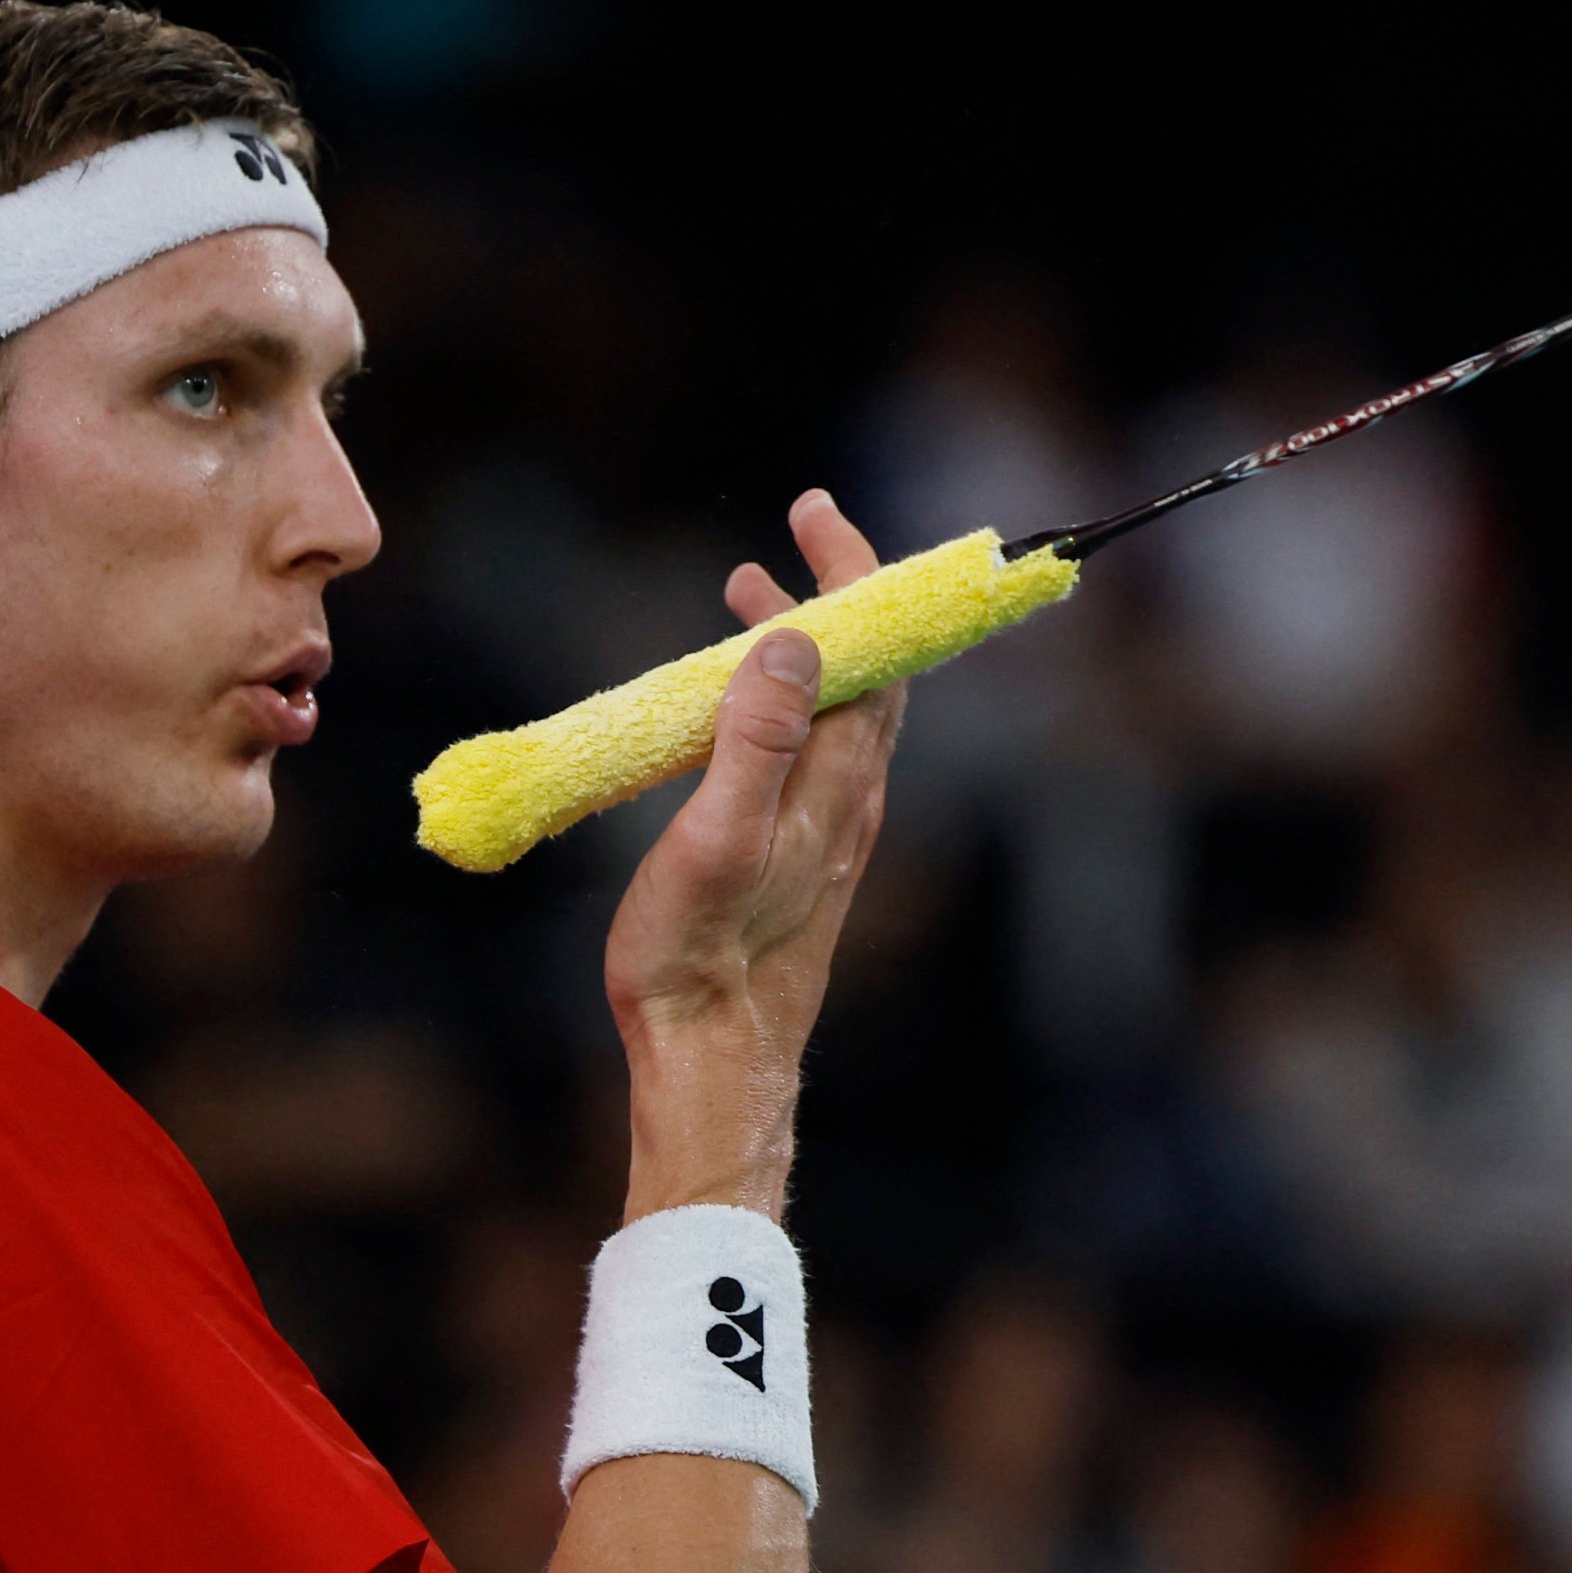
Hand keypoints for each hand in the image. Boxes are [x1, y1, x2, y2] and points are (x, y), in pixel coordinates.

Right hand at [603, 491, 902, 1221]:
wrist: (713, 1058)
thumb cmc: (698, 957)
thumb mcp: (714, 839)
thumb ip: (753, 740)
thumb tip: (792, 644)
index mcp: (835, 782)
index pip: (873, 652)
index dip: (854, 575)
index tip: (816, 515)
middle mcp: (848, 799)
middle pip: (864, 672)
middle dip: (828, 599)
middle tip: (775, 547)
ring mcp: (827, 828)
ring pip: (833, 709)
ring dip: (798, 647)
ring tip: (740, 602)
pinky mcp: (799, 854)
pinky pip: (808, 748)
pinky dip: (779, 698)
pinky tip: (732, 706)